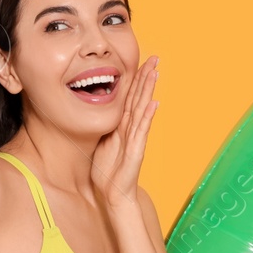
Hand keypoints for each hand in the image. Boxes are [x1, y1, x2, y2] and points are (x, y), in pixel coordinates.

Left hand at [91, 54, 158, 211]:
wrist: (113, 194)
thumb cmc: (108, 171)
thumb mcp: (101, 142)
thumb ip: (105, 127)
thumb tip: (96, 111)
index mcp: (122, 126)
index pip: (130, 98)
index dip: (136, 80)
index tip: (141, 61)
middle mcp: (131, 129)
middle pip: (140, 98)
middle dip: (147, 78)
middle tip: (155, 58)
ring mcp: (135, 138)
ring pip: (143, 109)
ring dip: (149, 91)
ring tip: (156, 73)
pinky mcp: (136, 150)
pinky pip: (142, 130)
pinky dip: (147, 117)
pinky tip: (154, 103)